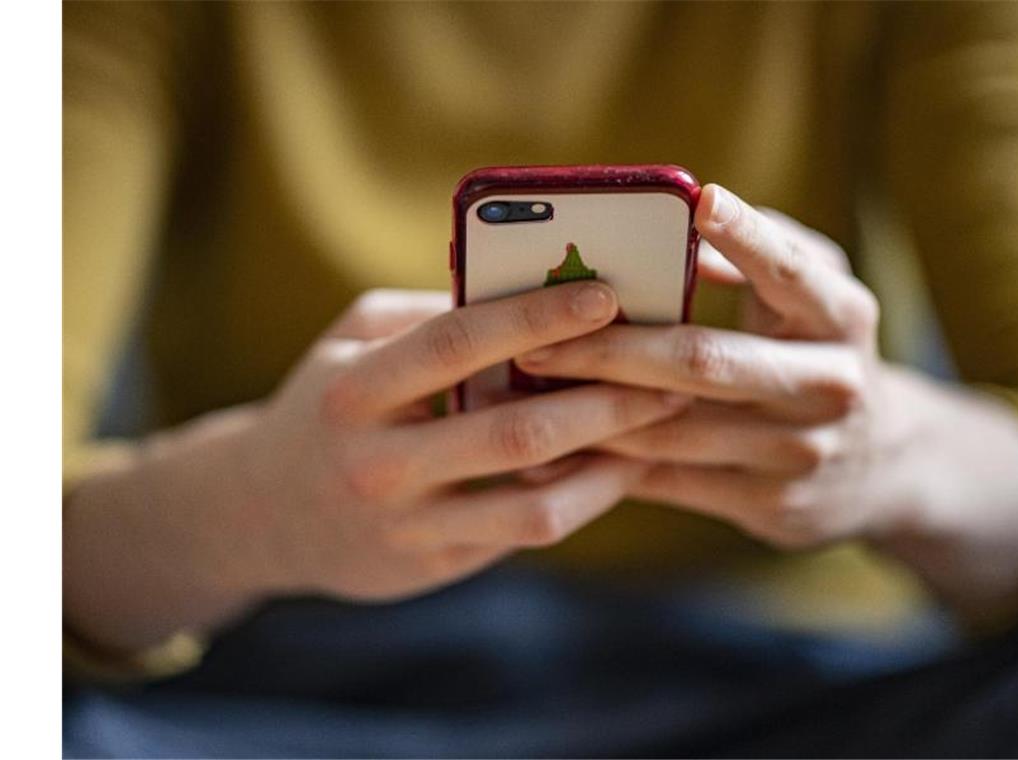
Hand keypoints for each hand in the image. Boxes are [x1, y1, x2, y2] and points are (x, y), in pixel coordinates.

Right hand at [234, 284, 690, 600]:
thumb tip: (529, 286)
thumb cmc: (325, 405)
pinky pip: (525, 531)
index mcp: (357, 389)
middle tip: (670, 371)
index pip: (457, 344)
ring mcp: (408, 523)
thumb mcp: (352, 342)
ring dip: (611, 460)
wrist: (260, 514)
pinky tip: (620, 465)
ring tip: (662, 422)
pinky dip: (583, 496)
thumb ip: (429, 315)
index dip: (537, 317)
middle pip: (514, 429)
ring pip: (533, 499)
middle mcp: (379, 461)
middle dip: (605, 398)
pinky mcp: (434, 564)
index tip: (607, 294)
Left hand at [516, 185, 1017, 616]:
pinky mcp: (773, 506)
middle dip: (610, 350)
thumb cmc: (819, 353)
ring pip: (675, 430)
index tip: (698, 198)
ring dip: (593, 410)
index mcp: (843, 318)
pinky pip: (671, 482)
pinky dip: (610, 462)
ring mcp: (801, 453)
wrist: (884, 467)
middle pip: (705, 362)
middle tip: (535, 341)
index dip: (746, 235)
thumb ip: (760, 256)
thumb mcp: (815, 299)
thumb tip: (681, 226)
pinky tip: (558, 445)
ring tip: (527, 390)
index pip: (790, 271)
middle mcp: (830, 385)